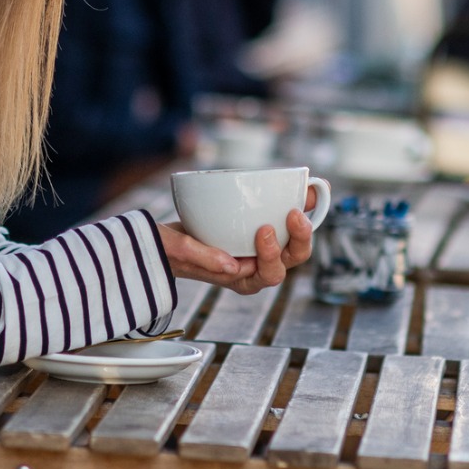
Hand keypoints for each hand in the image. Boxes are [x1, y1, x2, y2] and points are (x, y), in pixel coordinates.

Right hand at [159, 200, 314, 295]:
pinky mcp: (257, 228)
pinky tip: (306, 188)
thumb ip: (203, 258)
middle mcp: (257, 266)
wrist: (162, 239)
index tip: (264, 228)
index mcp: (242, 280)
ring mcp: (259, 247)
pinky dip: (296, 205)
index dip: (274, 254)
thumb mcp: (178, 251)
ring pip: (292, 239)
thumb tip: (231, 265)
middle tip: (292, 212)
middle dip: (298, 237)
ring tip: (304, 196)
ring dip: (302, 221)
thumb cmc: (168, 250)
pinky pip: (285, 221)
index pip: (269, 274)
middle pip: (290, 258)